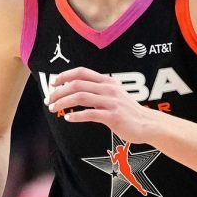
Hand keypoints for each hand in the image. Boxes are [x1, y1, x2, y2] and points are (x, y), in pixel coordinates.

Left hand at [43, 67, 159, 141]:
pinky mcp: (113, 116)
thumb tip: (75, 89)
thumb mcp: (114, 94)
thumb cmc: (127, 111)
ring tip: (53, 109)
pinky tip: (68, 118)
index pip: (82, 72)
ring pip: (81, 97)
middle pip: (77, 84)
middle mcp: (108, 88)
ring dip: (63, 102)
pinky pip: (90, 114)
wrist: (147, 124)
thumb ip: (98, 90)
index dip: (65, 75)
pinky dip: (76, 116)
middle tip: (49, 100)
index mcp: (107, 81)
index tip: (53, 83)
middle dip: (59, 91)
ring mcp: (111, 102)